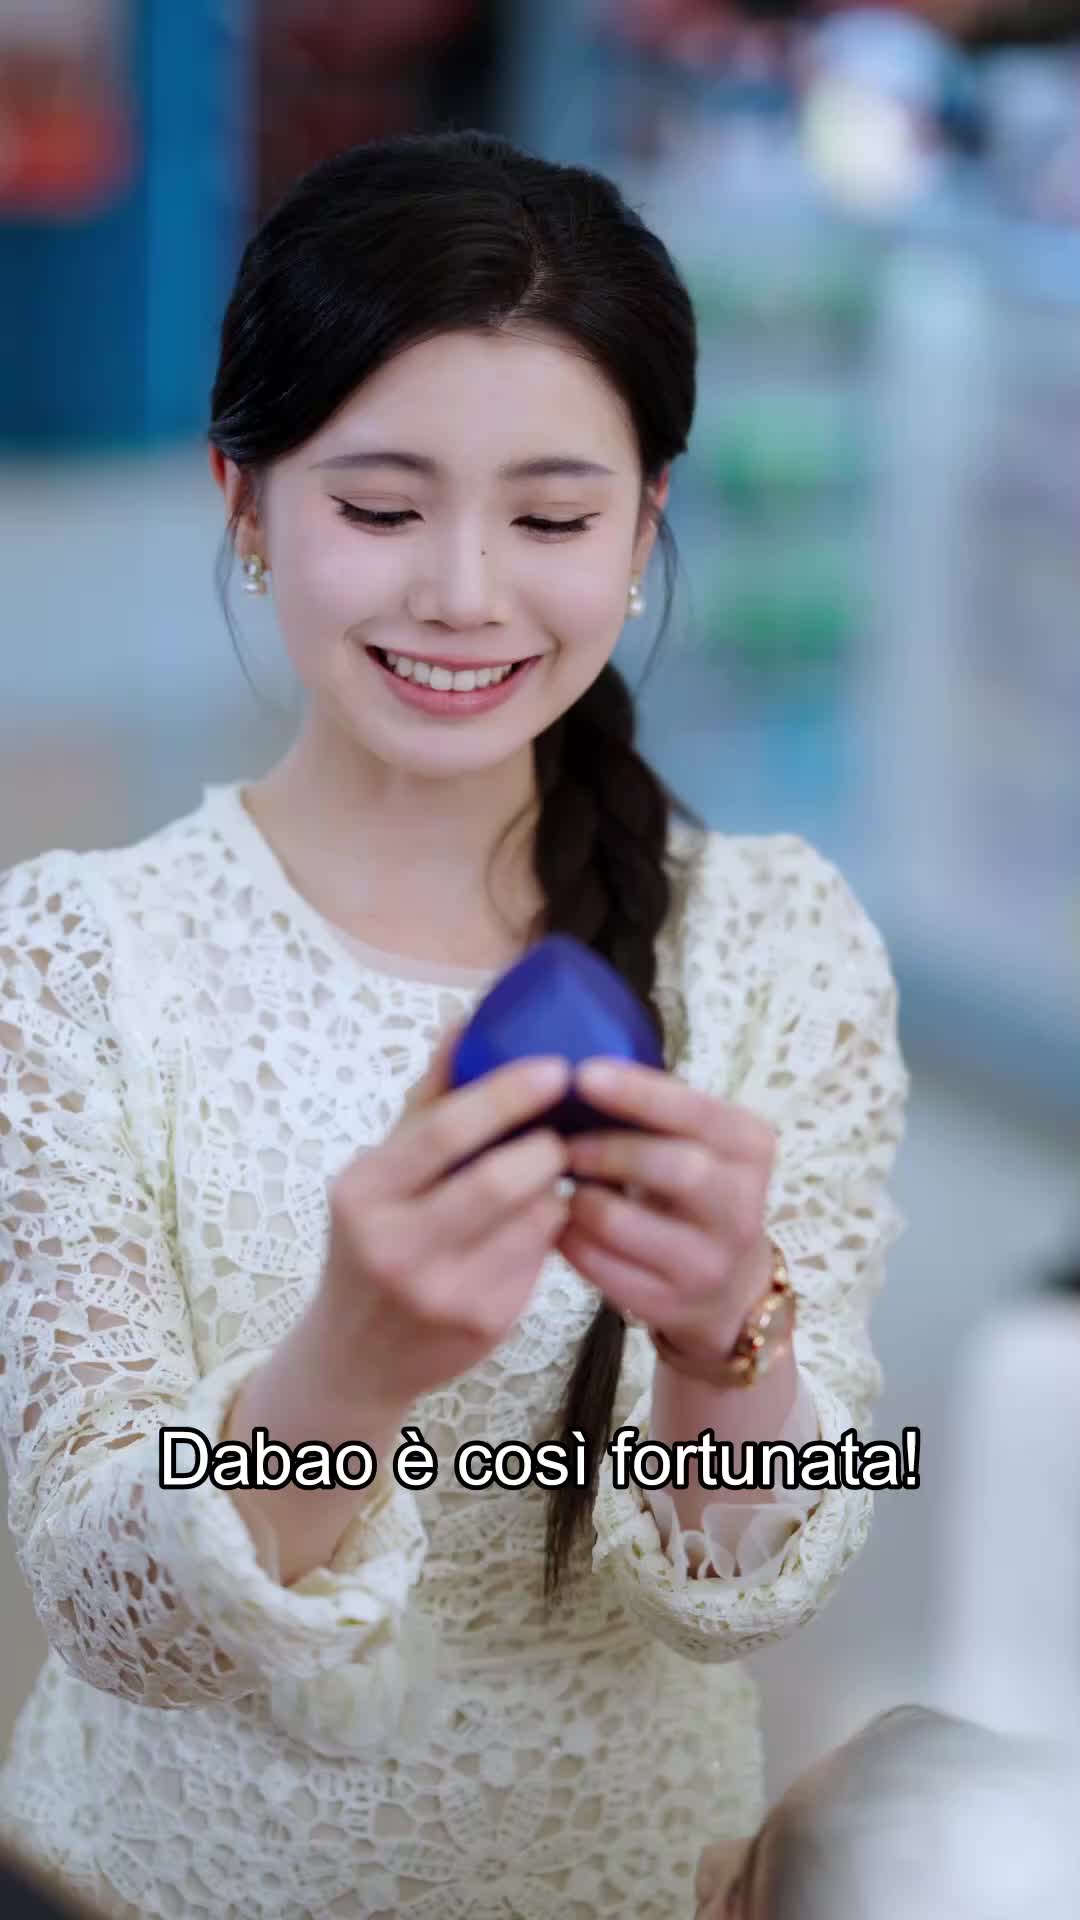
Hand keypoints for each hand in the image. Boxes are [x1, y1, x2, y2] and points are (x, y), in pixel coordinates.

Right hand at [318, 1022, 572, 1407]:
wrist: (357, 1356)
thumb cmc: (372, 1240)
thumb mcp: (379, 1172)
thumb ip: (427, 1101)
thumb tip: (466, 1021)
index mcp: (362, 1193)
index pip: (445, 1132)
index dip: (507, 1095)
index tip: (555, 1067)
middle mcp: (395, 1246)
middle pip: (499, 1181)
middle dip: (545, 1147)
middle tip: (559, 1129)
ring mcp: (443, 1291)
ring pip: (534, 1218)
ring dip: (553, 1187)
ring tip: (547, 1173)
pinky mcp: (486, 1322)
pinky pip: (541, 1255)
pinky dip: (548, 1227)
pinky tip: (536, 1220)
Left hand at [558, 1058, 777, 1356]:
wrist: (728, 1288)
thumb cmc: (694, 1192)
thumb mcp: (698, 1144)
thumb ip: (654, 1114)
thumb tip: (574, 1077)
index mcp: (751, 1148)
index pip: (698, 1112)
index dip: (639, 1092)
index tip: (584, 1074)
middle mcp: (743, 1208)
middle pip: (676, 1168)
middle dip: (607, 1150)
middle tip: (561, 1143)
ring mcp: (711, 1264)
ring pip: (626, 1224)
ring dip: (580, 1200)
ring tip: (557, 1185)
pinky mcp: (672, 1305)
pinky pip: (603, 1269)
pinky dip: (571, 1241)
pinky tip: (559, 1224)